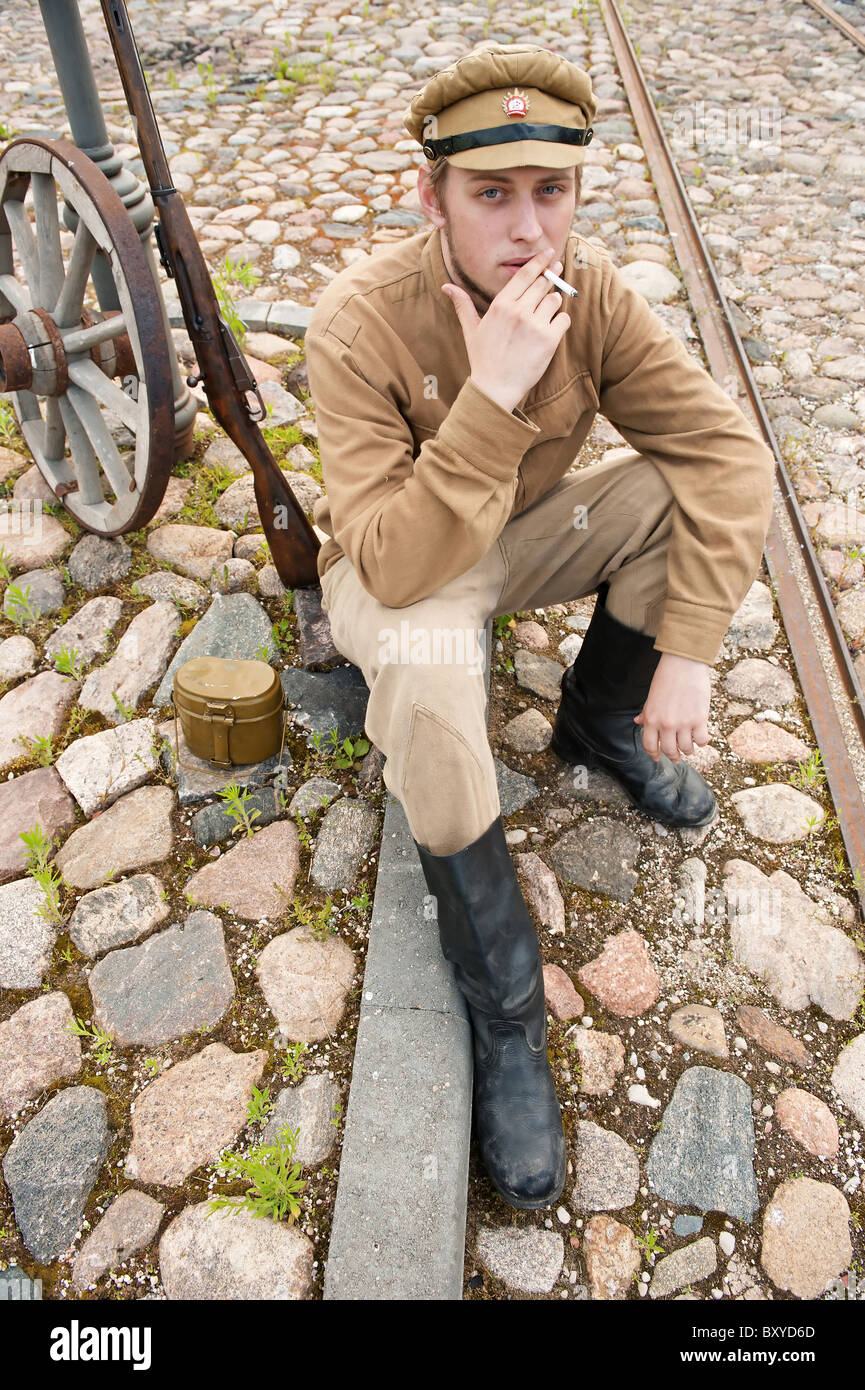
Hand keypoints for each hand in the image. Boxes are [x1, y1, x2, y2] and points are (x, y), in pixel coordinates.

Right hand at [441, 248, 569, 413]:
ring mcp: (535, 325)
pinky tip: (552, 329)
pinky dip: (561, 321)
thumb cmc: (483, 359)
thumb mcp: (471, 330)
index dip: (539, 261)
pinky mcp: (549, 340)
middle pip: (543, 283)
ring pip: (555, 299)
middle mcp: (518, 311)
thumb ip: (463, 305)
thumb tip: (447, 287)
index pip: (525, 275)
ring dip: (554, 302)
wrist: (495, 388)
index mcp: (501, 305)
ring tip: (546, 311)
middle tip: (556, 271)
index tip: (549, 253)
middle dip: (551, 277)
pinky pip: (564, 319)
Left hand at [633, 652, 709, 761]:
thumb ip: (646, 712)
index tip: (658, 758)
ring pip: (686, 748)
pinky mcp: (700, 719)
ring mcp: (683, 723)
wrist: (683, 664)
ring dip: (688, 751)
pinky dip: (701, 742)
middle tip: (677, 758)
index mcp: (651, 719)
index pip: (650, 745)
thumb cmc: (666, 678)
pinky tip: (700, 738)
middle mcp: (666, 724)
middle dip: (673, 756)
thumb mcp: (651, 697)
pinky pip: (701, 740)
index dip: (654, 755)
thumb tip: (638, 722)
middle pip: (669, 750)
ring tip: (689, 748)